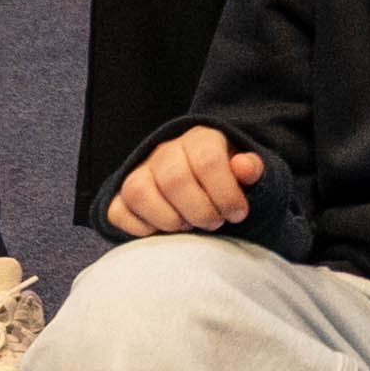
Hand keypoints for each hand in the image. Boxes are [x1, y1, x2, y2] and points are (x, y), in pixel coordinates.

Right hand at [104, 125, 260, 238]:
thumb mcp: (245, 172)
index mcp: (200, 139)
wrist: (199, 180)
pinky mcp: (120, 195)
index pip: (208, 161)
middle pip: (174, 180)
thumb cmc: (226, 180)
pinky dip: (140, 229)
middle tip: (214, 223)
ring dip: (169, 220)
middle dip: (200, 211)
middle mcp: (165, 151)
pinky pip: (118, 212)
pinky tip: (163, 231)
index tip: (237, 214)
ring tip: (188, 226)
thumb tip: (245, 167)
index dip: (226, 194)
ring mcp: (139, 172)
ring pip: (139, 192)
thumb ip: (251, 170)